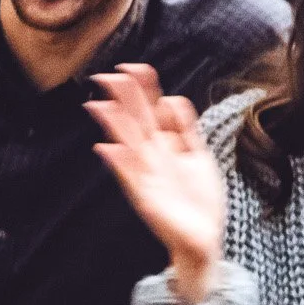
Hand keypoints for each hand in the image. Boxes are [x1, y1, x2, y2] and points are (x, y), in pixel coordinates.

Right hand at [86, 61, 225, 301]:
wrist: (204, 237)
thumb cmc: (200, 198)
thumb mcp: (198, 157)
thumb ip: (186, 129)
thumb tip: (171, 99)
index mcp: (169, 145)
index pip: (152, 109)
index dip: (145, 89)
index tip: (136, 67)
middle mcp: (154, 156)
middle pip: (137, 121)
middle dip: (124, 99)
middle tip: (107, 75)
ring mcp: (147, 174)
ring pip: (128, 143)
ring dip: (114, 125)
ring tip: (99, 105)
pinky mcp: (144, 196)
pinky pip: (129, 176)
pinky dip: (119, 163)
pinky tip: (107, 148)